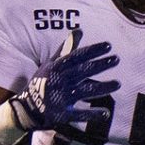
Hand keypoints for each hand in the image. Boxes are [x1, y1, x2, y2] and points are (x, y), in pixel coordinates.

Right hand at [2, 41, 119, 138]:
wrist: (26, 108)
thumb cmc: (42, 82)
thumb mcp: (51, 64)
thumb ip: (66, 48)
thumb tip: (79, 30)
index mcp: (56, 68)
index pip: (77, 56)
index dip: (93, 51)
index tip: (108, 45)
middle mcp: (59, 81)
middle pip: (83, 71)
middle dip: (100, 65)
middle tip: (116, 59)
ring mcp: (60, 98)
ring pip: (85, 91)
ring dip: (102, 87)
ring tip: (118, 83)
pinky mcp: (62, 114)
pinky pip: (79, 114)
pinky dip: (92, 114)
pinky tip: (105, 113)